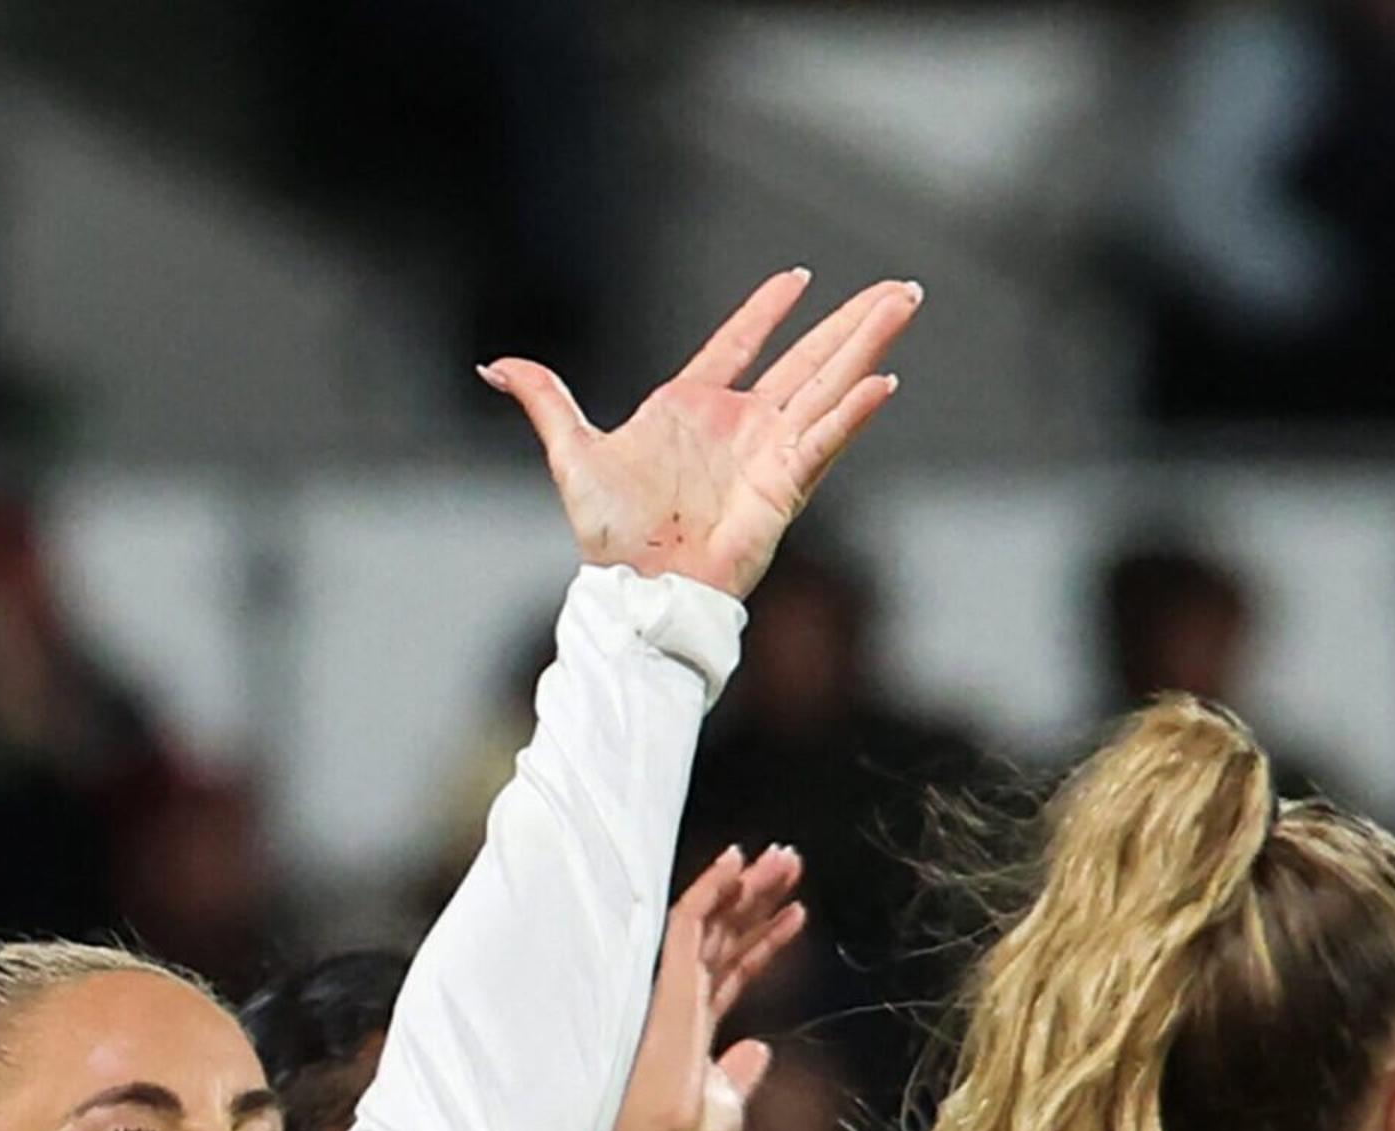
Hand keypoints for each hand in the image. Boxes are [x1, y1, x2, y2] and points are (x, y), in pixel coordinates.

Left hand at [480, 271, 919, 596]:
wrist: (635, 589)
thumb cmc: (608, 535)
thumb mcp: (571, 452)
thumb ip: (543, 400)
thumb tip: (491, 364)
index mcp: (692, 408)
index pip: (738, 345)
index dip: (764, 311)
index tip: (795, 277)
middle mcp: (739, 426)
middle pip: (807, 359)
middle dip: (850, 321)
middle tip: (896, 286)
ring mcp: (767, 452)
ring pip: (829, 385)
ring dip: (868, 345)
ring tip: (903, 304)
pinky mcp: (784, 485)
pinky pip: (825, 440)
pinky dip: (853, 412)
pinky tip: (883, 381)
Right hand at [599, 845, 805, 1130]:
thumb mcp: (728, 1111)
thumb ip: (742, 1077)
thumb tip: (759, 1050)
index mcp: (692, 1031)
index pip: (734, 971)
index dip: (765, 941)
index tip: (796, 913)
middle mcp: (681, 1003)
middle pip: (726, 938)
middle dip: (759, 900)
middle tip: (791, 863)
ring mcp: (672, 990)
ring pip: (713, 922)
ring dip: (748, 887)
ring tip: (785, 857)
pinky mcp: (666, 980)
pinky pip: (688, 921)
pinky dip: (711, 888)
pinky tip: (735, 861)